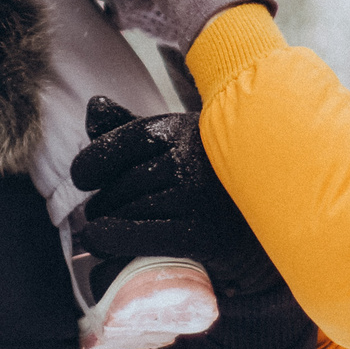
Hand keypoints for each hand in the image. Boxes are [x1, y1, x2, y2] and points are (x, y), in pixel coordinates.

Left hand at [70, 97, 277, 296]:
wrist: (266, 222)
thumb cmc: (209, 181)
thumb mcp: (177, 145)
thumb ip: (132, 127)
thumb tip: (93, 107)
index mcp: (186, 132)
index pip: (126, 140)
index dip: (95, 160)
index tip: (83, 178)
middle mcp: (192, 160)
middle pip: (123, 182)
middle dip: (103, 201)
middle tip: (99, 213)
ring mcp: (199, 197)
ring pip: (128, 210)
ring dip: (105, 224)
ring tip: (101, 233)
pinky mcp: (204, 235)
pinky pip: (141, 235)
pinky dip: (112, 239)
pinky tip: (99, 241)